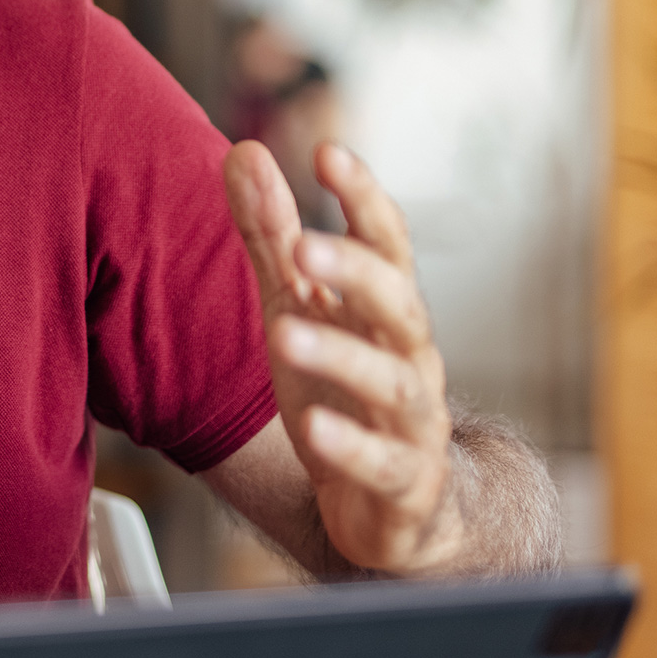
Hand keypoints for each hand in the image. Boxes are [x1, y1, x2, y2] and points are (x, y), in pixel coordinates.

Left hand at [223, 139, 461, 573]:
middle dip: (356, 271)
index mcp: (386, 310)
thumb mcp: (298, 308)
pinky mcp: (403, 483)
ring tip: (285, 334)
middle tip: (303, 244)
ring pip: (392, 382)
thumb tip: (244, 151)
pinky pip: (382, 463)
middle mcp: (410, 357)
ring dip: (341, 355)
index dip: (362, 197)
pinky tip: (312, 428)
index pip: (386, 243)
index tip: (328, 151)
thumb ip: (272, 237)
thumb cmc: (342, 390)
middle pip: (399, 303)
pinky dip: (350, 445)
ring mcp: (413, 422)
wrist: (395, 507)